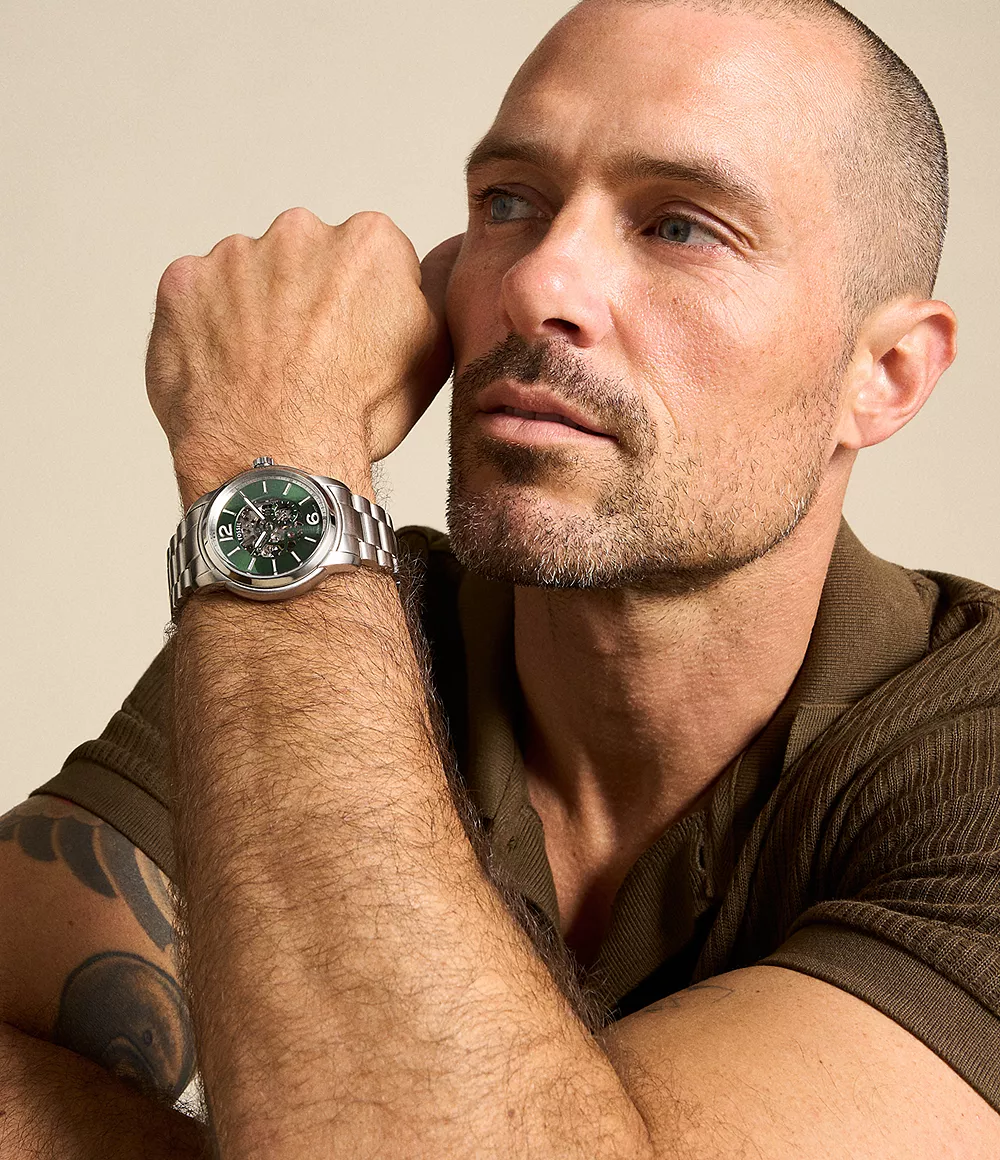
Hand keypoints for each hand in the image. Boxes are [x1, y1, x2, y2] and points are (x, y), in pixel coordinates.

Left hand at [146, 207, 462, 505]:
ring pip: (247, 277)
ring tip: (263, 374)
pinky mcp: (183, 284)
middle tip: (307, 361)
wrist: (279, 456)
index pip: (368, 258)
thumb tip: (447, 252)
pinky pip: (195, 299)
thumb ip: (436, 290)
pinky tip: (226, 371)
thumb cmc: (355, 415)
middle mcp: (300, 232)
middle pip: (304, 259)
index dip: (363, 305)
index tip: (354, 341)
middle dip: (304, 299)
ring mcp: (235, 255)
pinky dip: (204, 329)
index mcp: (369, 243)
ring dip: (253, 313)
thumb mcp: (432, 354)